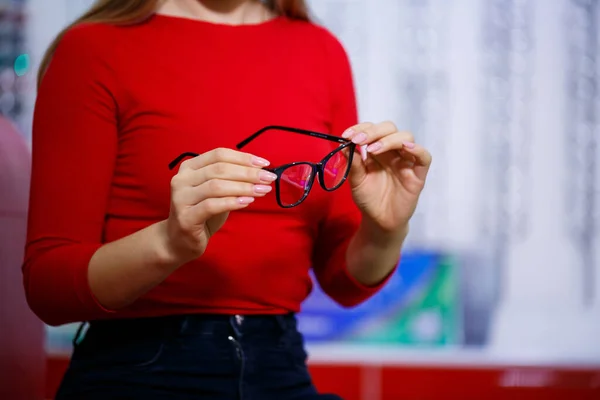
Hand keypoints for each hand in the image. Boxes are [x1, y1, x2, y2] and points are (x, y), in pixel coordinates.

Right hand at [166, 147, 276, 262]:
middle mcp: (182, 179)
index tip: (264, 163)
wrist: (180, 241)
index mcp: (189, 167)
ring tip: (262, 190)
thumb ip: (231, 179)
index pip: (219, 154)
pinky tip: (247, 202)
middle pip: (220, 169)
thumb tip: (260, 171)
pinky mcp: (186, 217)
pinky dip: (232, 202)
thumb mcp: (216, 192)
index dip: (243, 157)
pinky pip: (212, 205)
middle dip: (248, 172)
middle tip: (268, 178)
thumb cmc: (202, 214)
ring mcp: (181, 198)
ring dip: (244, 187)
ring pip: (217, 186)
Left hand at [343, 121, 431, 235]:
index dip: (360, 128)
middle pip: (389, 128)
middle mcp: (392, 152)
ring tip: (373, 149)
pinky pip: (424, 157)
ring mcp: (406, 161)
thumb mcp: (356, 180)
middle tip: (358, 141)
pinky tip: (405, 148)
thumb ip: (352, 163)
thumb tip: (343, 145)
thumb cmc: (368, 198)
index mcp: (376, 150)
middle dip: (372, 131)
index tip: (346, 135)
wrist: (379, 221)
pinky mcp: (418, 175)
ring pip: (406, 137)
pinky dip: (417, 150)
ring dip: (389, 139)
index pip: (372, 129)